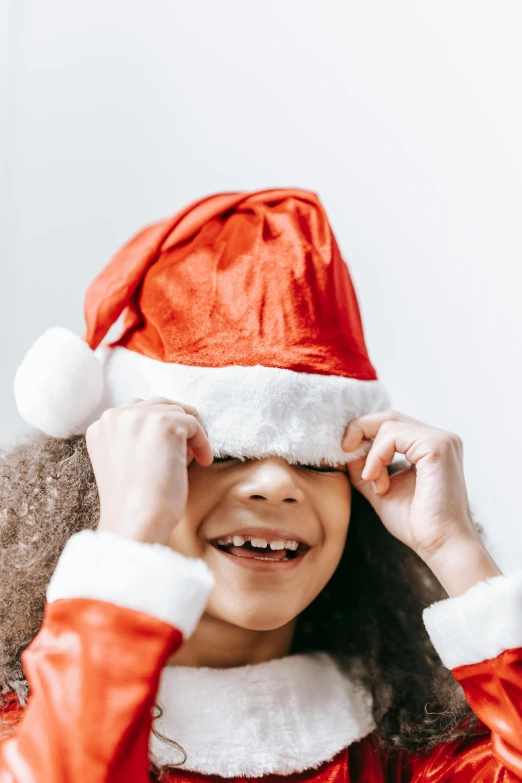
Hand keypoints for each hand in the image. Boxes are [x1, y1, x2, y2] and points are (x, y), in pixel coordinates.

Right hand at [86, 396, 213, 544]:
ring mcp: (139, 417)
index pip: (137, 412)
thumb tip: (174, 425)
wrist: (136, 523)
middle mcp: (115, 416)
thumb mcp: (125, 463)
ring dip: (189, 434)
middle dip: (176, 427)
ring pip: (177, 412)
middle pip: (158, 405)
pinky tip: (203, 462)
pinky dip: (203, 443)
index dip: (158, 429)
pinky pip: (194, 424)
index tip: (169, 451)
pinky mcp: (164, 423)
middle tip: (186, 452)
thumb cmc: (134, 505)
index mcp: (100, 427)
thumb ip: (135, 439)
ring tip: (192, 460)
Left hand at [341, 410, 480, 562]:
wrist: (441, 546)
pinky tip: (377, 480)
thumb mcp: (381, 489)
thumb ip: (366, 467)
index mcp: (431, 447)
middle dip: (361, 431)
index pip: (392, 424)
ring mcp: (442, 440)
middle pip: (390, 417)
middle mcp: (440, 438)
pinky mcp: (437, 446)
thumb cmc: (416, 524)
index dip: (364, 433)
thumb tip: (347, 449)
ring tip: (375, 483)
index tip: (346, 453)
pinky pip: (393, 435)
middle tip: (345, 451)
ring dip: (372, 455)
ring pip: (389, 425)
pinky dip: (378, 456)